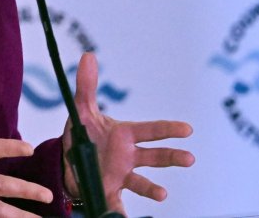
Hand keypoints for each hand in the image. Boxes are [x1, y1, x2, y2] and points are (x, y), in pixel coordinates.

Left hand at [62, 53, 194, 214]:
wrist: (68, 161)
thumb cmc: (83, 134)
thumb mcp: (82, 110)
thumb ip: (86, 85)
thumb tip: (88, 55)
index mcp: (126, 135)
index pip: (151, 130)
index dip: (168, 129)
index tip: (187, 129)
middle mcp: (129, 156)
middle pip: (155, 156)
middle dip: (172, 157)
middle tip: (189, 158)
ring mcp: (122, 175)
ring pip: (142, 182)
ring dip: (152, 189)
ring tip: (161, 194)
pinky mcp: (110, 191)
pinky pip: (118, 204)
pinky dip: (121, 213)